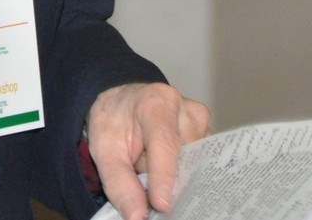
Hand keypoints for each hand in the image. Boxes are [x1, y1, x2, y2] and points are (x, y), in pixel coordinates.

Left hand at [88, 82, 211, 218]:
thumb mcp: (103, 149)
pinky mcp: (208, 135)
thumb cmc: (114, 121)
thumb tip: (137, 215)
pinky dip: (180, 172)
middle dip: (164, 178)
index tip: (161, 204)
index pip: (165, 143)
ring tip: (148, 163)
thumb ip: (119, 182)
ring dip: (172, 175)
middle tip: (140, 177)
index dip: (164, 177)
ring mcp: (201, 122)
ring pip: (193, 165)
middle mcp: (186, 109)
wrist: (123, 102)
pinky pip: (199, 164)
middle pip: (182, 159)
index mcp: (156, 103)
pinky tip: (164, 168)